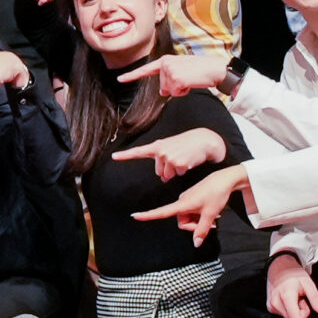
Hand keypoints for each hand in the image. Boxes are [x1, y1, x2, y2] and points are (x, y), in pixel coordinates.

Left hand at [111, 127, 228, 182]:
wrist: (203, 140)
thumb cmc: (185, 145)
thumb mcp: (171, 148)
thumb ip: (162, 161)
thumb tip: (163, 178)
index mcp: (157, 146)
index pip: (138, 151)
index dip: (125, 155)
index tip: (114, 157)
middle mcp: (160, 151)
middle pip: (159, 172)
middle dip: (168, 169)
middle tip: (177, 158)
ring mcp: (169, 157)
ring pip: (168, 175)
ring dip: (176, 171)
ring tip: (183, 158)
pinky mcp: (178, 164)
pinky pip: (178, 174)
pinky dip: (183, 170)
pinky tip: (188, 161)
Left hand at [117, 50, 229, 96]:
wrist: (215, 68)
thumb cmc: (200, 70)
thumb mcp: (182, 70)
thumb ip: (169, 78)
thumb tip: (163, 92)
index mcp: (165, 60)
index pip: (146, 69)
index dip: (132, 75)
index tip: (120, 78)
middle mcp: (165, 63)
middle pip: (162, 86)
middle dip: (174, 87)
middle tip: (187, 79)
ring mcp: (170, 71)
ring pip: (168, 91)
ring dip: (180, 90)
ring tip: (190, 80)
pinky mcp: (176, 79)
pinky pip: (175, 93)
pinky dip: (184, 92)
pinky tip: (191, 83)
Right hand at [131, 163, 251, 245]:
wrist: (225, 179)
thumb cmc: (217, 195)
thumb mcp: (210, 215)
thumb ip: (202, 230)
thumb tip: (196, 244)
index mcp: (183, 204)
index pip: (162, 212)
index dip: (148, 215)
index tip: (135, 216)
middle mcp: (182, 201)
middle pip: (182, 222)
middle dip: (195, 226)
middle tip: (211, 224)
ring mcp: (188, 199)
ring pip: (189, 218)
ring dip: (200, 221)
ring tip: (215, 217)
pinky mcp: (193, 198)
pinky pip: (193, 212)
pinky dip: (202, 215)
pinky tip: (213, 212)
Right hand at [265, 254, 317, 317]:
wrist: (278, 267)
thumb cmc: (294, 274)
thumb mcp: (308, 283)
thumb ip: (315, 298)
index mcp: (286, 296)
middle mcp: (276, 303)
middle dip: (303, 312)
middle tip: (303, 299)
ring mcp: (271, 306)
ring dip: (297, 311)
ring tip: (296, 297)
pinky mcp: (270, 307)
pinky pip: (285, 315)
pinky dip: (291, 309)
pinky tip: (289, 299)